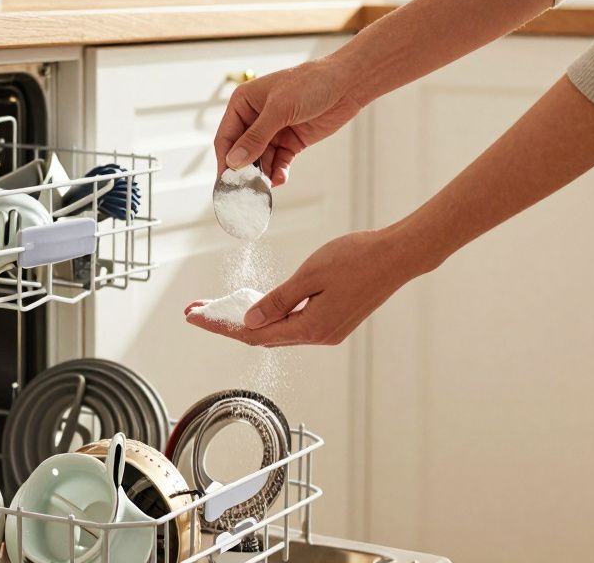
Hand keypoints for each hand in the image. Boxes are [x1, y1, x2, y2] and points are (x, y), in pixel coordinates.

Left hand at [186, 229, 422, 346]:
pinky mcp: (336, 321)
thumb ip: (278, 300)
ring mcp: (329, 331)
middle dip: (228, 324)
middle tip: (198, 311)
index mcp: (311, 327)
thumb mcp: (310, 275)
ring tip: (221, 308)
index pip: (253, 333)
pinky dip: (273, 317)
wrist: (398, 256)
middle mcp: (319, 336)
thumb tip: (249, 321)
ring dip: (250, 321)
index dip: (221, 325)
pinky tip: (260, 306)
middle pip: (263, 336)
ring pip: (279, 331)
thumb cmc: (358, 259)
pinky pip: (295, 324)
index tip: (195, 317)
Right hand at [216, 58, 363, 185]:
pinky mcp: (291, 141)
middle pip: (242, 151)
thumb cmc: (310, 84)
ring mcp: (274, 131)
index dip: (225, 159)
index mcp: (244, 103)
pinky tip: (280, 178)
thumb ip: (256, 137)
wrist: (346, 84)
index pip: (226, 136)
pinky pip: (279, 161)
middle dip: (245, 169)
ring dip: (263, 173)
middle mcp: (255, 117)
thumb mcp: (279, 109)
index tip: (226, 181)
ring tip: (266, 186)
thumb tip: (233, 161)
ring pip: (261, 160)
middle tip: (247, 188)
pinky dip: (278, 171)